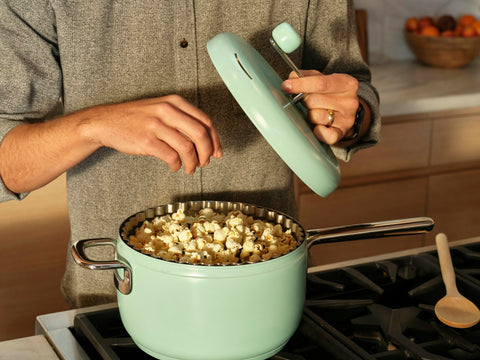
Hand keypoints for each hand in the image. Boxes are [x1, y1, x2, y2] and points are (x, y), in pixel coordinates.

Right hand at [80, 95, 222, 173]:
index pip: (205, 121)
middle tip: (205, 162)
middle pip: (201, 134)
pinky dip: (177, 165)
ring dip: (193, 163)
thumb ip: (183, 120)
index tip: (217, 152)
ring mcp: (156, 125)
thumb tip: (206, 141)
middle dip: (207, 152)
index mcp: (174, 102)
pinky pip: (171, 156)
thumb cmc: (137, 118)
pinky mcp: (147, 141)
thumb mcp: (161, 109)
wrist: (106, 122)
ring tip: (190, 168)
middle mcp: (167, 111)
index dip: (215, 140)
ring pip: (187, 148)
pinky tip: (174, 167)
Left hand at [281, 70, 359, 144]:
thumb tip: (292, 78)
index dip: (300, 84)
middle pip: (314, 100)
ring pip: (315, 116)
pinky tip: (317, 125)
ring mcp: (347, 119)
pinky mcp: (341, 133)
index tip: (286, 86)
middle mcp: (350, 102)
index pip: (320, 83)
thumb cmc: (331, 94)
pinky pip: (321, 133)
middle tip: (304, 100)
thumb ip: (307, 76)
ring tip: (314, 111)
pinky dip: (315, 130)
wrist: (347, 113)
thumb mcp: (323, 79)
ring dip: (309, 114)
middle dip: (303, 100)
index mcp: (347, 84)